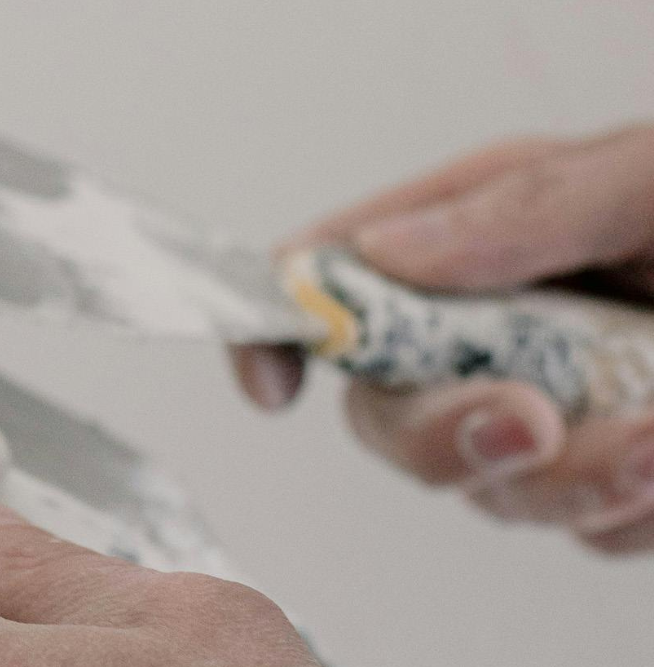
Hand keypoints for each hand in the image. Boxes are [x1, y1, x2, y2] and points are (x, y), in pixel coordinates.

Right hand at [230, 125, 653, 552]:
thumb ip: (527, 207)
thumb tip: (389, 255)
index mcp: (485, 233)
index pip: (332, 278)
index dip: (280, 326)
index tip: (272, 381)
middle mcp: (503, 326)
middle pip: (390, 410)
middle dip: (444, 434)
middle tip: (524, 420)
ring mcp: (561, 405)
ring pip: (489, 487)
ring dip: (566, 479)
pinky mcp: (625, 475)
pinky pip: (588, 525)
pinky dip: (629, 507)